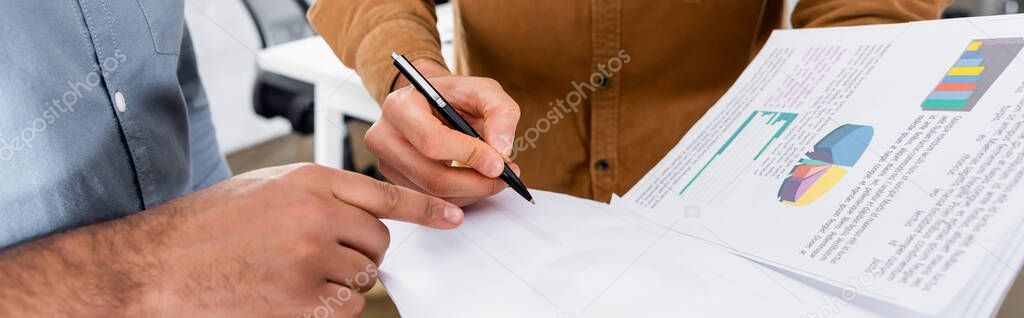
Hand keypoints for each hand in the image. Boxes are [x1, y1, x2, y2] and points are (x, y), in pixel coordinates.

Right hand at [0, 163, 462, 316]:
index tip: (453, 217)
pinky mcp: (302, 302)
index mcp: (311, 181)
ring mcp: (312, 260)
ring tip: (294, 273)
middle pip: (379, 241)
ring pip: (365, 277)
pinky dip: (330, 306)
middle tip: (320, 254)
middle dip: (361, 251)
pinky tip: (293, 295)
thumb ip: (321, 193)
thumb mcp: (269, 187)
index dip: (425, 208)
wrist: (159, 265)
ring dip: (343, 280)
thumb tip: (367, 211)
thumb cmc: (210, 224)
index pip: (386, 195)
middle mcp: (318, 216)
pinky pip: (347, 307)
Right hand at [367, 59, 521, 205]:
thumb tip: (501, 149)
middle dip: (475, 183)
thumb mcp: (484, 91)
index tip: (498, 164)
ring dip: (471, 193)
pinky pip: (431, 202)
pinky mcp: (395, 181)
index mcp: (401, 105)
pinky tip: (474, 183)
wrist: (432, 105)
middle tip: (504, 178)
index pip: (432, 141)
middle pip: (431, 176)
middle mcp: (385, 135)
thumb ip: (501, 112)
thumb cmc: (455, 97)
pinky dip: (460, 198)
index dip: (469, 156)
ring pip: (433, 195)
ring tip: (494, 179)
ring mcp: (387, 162)